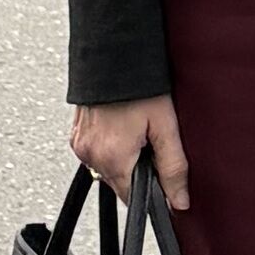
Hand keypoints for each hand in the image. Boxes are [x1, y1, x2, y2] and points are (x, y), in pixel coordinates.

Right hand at [71, 94, 189, 211]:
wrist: (114, 52)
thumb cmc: (140, 84)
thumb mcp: (165, 126)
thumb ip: (173, 168)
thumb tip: (179, 201)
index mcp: (112, 158)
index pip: (133, 198)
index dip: (152, 192)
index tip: (163, 176)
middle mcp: (90, 155)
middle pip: (120, 183)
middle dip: (138, 171)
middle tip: (152, 141)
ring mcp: (79, 144)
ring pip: (108, 168)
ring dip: (124, 159)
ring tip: (136, 129)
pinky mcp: (76, 134)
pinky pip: (96, 153)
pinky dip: (111, 147)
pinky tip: (122, 126)